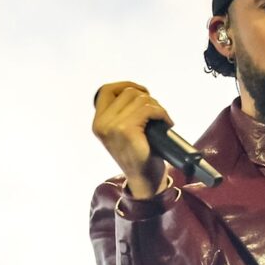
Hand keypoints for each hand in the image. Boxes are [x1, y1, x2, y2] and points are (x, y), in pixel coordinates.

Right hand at [92, 81, 172, 199]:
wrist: (144, 180)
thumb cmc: (138, 155)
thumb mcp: (123, 131)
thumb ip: (122, 113)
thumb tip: (138, 92)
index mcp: (98, 122)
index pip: (107, 90)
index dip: (126, 85)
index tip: (143, 92)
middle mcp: (101, 123)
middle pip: (128, 91)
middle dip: (147, 98)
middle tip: (157, 113)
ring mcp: (112, 126)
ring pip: (140, 99)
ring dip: (157, 107)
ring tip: (162, 119)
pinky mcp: (126, 130)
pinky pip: (148, 109)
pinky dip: (162, 113)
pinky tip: (166, 123)